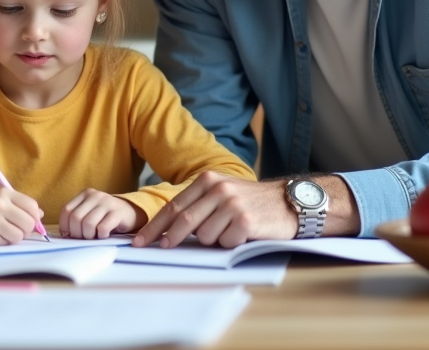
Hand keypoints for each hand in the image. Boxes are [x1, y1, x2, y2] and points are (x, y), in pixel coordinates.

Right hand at [0, 189, 43, 244]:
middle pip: (29, 223)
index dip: (35, 217)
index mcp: (4, 193)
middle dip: (26, 229)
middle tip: (16, 228)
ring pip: (19, 235)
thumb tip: (41, 215)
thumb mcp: (2, 201)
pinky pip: (7, 243)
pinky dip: (4, 242)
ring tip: (4, 231)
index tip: (30, 221)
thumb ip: (22, 206)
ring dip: (15, 237)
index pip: (32, 206)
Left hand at [59, 189, 146, 238]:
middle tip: (84, 238)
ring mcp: (107, 202)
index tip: (70, 235)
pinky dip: (101, 236)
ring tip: (94, 237)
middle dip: (77, 233)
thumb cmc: (106, 217)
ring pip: (88, 223)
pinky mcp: (117, 212)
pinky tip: (104, 235)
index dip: (65, 226)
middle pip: (76, 218)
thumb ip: (78, 218)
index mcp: (85, 194)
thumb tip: (65, 234)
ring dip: (89, 236)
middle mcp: (95, 195)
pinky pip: (102, 228)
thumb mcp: (90, 212)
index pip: (66, 210)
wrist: (130, 213)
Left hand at [131, 172, 297, 248]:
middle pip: (183, 221)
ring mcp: (232, 205)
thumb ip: (198, 204)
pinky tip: (242, 234)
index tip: (140, 241)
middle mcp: (218, 190)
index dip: (155, 226)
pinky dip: (230, 244)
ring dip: (213, 241)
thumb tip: (166, 230)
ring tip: (229, 231)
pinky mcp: (246, 221)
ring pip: (205, 236)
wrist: (288, 201)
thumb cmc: (250, 201)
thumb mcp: (222, 192)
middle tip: (160, 249)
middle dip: (168, 238)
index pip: (173, 206)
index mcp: (208, 180)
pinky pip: (226, 243)